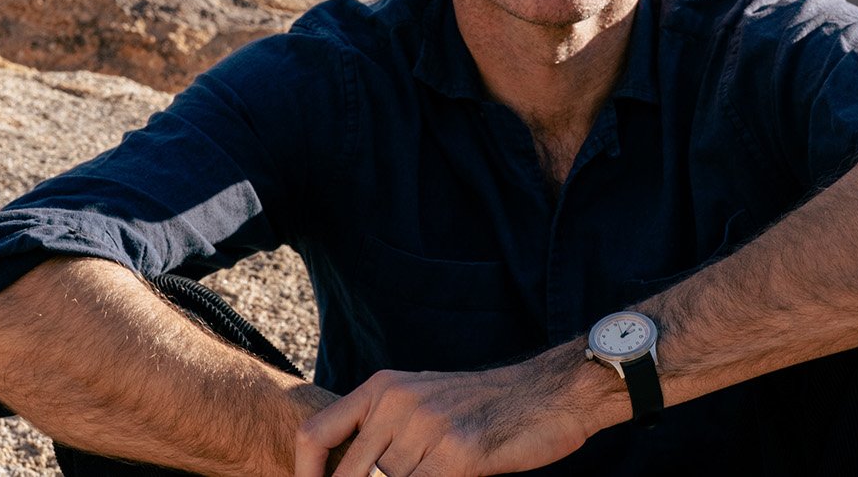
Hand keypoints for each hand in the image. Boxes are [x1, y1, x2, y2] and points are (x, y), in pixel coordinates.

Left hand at [294, 347, 617, 476]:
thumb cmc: (488, 407)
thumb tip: (351, 473)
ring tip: (440, 466)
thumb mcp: (426, 403)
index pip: (315, 435)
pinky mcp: (458, 454)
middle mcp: (397, 403)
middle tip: (405, 476)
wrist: (551, 393)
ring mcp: (426, 428)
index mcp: (382, 389)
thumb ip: (385, 433)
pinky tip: (456, 475)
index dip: (305, 473)